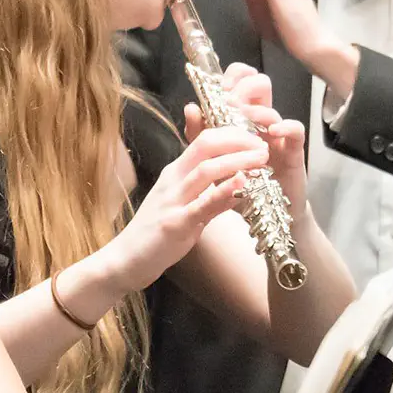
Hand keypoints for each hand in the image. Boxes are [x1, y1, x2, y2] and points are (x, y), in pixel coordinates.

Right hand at [106, 124, 267, 284]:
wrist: (127, 258)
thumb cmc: (155, 231)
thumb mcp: (183, 204)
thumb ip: (209, 192)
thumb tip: (239, 182)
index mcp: (175, 172)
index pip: (204, 140)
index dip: (232, 134)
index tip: (256, 138)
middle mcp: (173, 180)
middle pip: (206, 146)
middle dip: (239, 141)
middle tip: (265, 145)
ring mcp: (173, 201)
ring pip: (206, 170)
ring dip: (237, 160)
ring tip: (262, 158)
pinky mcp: (175, 223)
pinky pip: (202, 204)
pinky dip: (223, 191)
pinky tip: (242, 184)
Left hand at [202, 63, 309, 212]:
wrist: (263, 214)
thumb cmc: (238, 183)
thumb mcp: (213, 159)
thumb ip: (199, 135)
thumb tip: (190, 106)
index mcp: (241, 118)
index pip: (241, 82)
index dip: (234, 76)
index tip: (220, 86)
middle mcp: (260, 122)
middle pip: (260, 85)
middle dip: (245, 85)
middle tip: (231, 101)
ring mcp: (278, 135)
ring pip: (272, 108)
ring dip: (257, 110)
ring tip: (245, 118)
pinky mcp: (293, 151)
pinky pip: (296, 131)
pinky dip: (285, 126)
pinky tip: (272, 131)